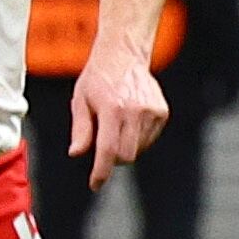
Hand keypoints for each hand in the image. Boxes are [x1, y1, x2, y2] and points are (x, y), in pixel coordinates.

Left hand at [68, 48, 171, 190]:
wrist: (123, 54)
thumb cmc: (98, 78)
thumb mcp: (80, 101)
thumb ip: (81, 130)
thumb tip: (77, 153)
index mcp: (112, 109)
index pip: (108, 150)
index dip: (101, 171)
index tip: (95, 184)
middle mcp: (135, 111)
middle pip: (126, 155)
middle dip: (113, 159)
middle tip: (104, 146)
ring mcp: (152, 112)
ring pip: (139, 149)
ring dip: (126, 147)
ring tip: (117, 125)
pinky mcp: (161, 112)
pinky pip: (149, 138)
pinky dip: (138, 138)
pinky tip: (130, 120)